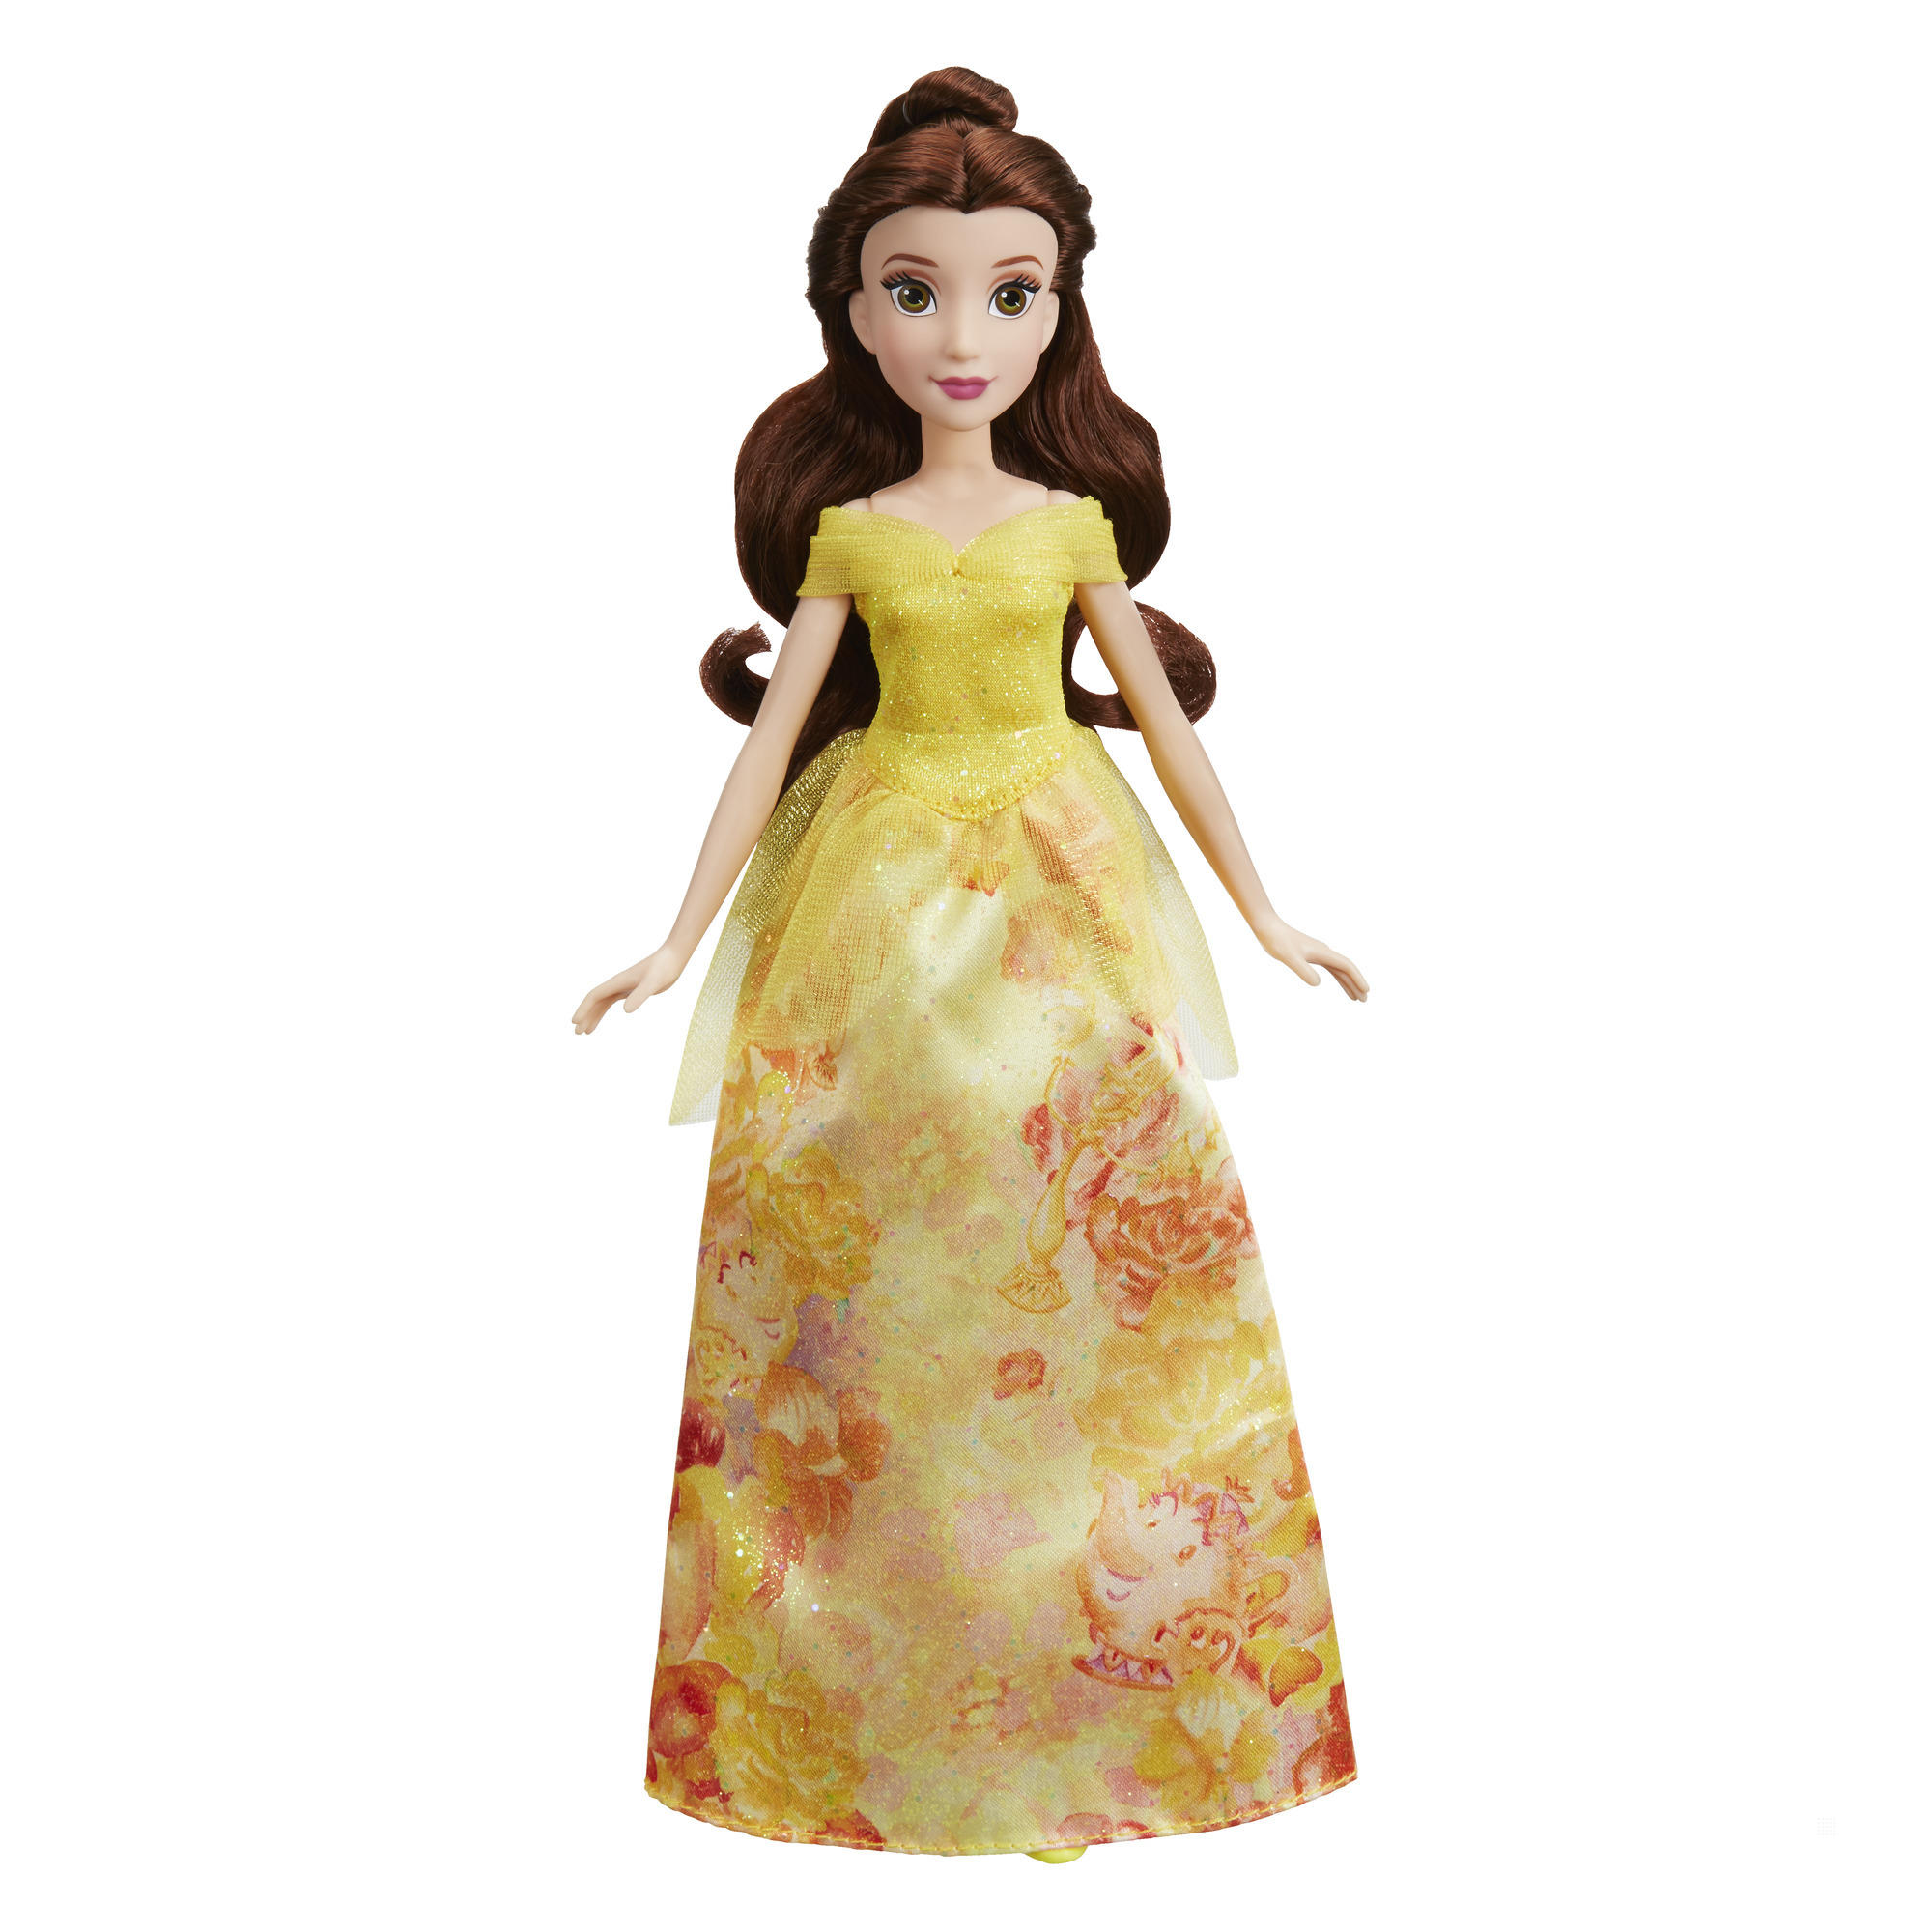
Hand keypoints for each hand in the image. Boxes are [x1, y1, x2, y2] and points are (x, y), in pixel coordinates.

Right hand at [572, 946, 686, 1034]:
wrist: (673, 958)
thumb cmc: (664, 968)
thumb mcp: (653, 983)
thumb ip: (639, 995)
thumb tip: (625, 1011)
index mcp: (618, 982)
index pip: (594, 996)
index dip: (584, 1009)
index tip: (575, 1022)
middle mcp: (617, 984)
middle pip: (595, 1001)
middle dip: (585, 1016)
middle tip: (577, 1033)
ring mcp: (623, 986)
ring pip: (602, 1003)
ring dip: (593, 1016)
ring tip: (586, 1032)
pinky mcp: (631, 989)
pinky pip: (611, 1002)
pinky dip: (604, 1011)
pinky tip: (601, 1020)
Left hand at [1254, 915, 1368, 1001]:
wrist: (1268, 927)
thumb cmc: (1278, 942)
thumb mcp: (1289, 958)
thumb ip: (1303, 970)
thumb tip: (1318, 984)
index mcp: (1323, 953)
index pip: (1346, 966)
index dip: (1357, 978)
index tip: (1365, 991)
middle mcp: (1324, 952)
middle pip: (1346, 969)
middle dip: (1356, 984)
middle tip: (1364, 1000)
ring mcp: (1319, 953)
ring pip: (1339, 970)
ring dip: (1348, 983)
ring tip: (1355, 997)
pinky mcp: (1311, 955)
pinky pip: (1330, 968)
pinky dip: (1337, 977)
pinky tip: (1340, 984)